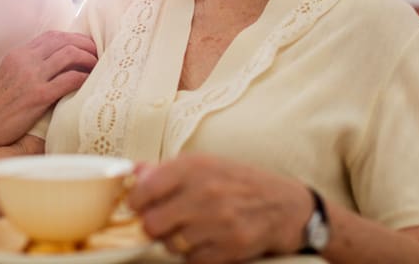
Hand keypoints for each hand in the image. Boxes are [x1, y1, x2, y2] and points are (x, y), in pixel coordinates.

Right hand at [0, 31, 96, 146]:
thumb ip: (29, 64)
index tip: (86, 45)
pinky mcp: (38, 96)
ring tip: (97, 67)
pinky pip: (69, 80)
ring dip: (88, 59)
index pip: (52, 36)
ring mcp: (31, 77)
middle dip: (86, 45)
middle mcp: (25, 60)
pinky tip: (89, 82)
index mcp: (18, 54)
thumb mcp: (9, 74)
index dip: (74, 37)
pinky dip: (84, 78)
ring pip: (70, 55)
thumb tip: (56, 61)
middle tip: (98, 54)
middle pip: (64, 41)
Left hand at [126, 154, 313, 263]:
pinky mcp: (230, 247)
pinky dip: (195, 254)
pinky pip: (192, 260)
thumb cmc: (239, 182)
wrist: (284, 205)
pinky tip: (206, 240)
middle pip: (152, 223)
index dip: (135, 201)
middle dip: (153, 226)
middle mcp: (205, 191)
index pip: (145, 189)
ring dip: (175, 241)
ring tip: (190, 230)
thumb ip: (167, 169)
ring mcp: (219, 221)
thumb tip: (134, 172)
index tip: (138, 205)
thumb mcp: (206, 164)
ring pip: (171, 244)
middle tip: (163, 222)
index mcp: (195, 166)